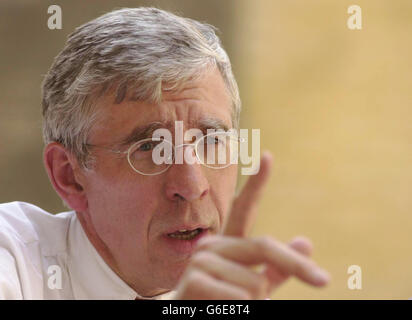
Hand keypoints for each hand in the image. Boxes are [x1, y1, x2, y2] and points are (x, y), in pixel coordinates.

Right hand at [174, 152, 329, 298]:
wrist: (190, 318)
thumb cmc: (223, 304)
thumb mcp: (254, 287)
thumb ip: (277, 268)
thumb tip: (305, 241)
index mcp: (227, 245)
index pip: (244, 210)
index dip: (257, 184)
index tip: (268, 157)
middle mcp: (212, 245)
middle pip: (266, 246)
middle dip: (297, 266)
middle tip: (324, 280)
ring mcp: (201, 261)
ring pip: (256, 283)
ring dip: (255, 302)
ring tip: (230, 305)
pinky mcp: (194, 281)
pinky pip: (241, 296)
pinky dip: (240, 309)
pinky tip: (220, 309)